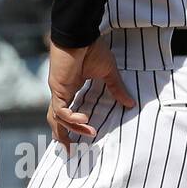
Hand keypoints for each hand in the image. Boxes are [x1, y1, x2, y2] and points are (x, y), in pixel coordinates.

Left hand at [46, 38, 134, 153]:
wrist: (80, 34)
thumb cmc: (91, 48)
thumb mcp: (107, 72)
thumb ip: (116, 88)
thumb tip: (130, 102)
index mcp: (70, 89)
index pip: (64, 113)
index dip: (69, 127)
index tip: (76, 142)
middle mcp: (61, 92)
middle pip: (56, 120)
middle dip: (62, 137)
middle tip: (70, 153)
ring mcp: (58, 91)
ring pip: (58, 118)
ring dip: (71, 130)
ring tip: (90, 134)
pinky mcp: (58, 89)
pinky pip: (62, 110)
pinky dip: (71, 119)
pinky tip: (85, 120)